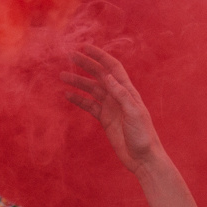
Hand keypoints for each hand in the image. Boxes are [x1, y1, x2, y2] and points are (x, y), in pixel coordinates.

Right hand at [60, 46, 163, 172]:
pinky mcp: (105, 119)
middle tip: (70, 56)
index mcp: (128, 91)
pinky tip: (67, 95)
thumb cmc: (143, 135)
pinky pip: (89, 105)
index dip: (100, 56)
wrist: (143, 158)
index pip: (112, 68)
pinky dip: (79, 99)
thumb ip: (121, 94)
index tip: (85, 48)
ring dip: (78, 81)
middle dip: (86, 65)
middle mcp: (119, 96)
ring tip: (63, 75)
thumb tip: (107, 76)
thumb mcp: (134, 113)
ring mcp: (111, 107)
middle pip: (100, 75)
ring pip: (92, 89)